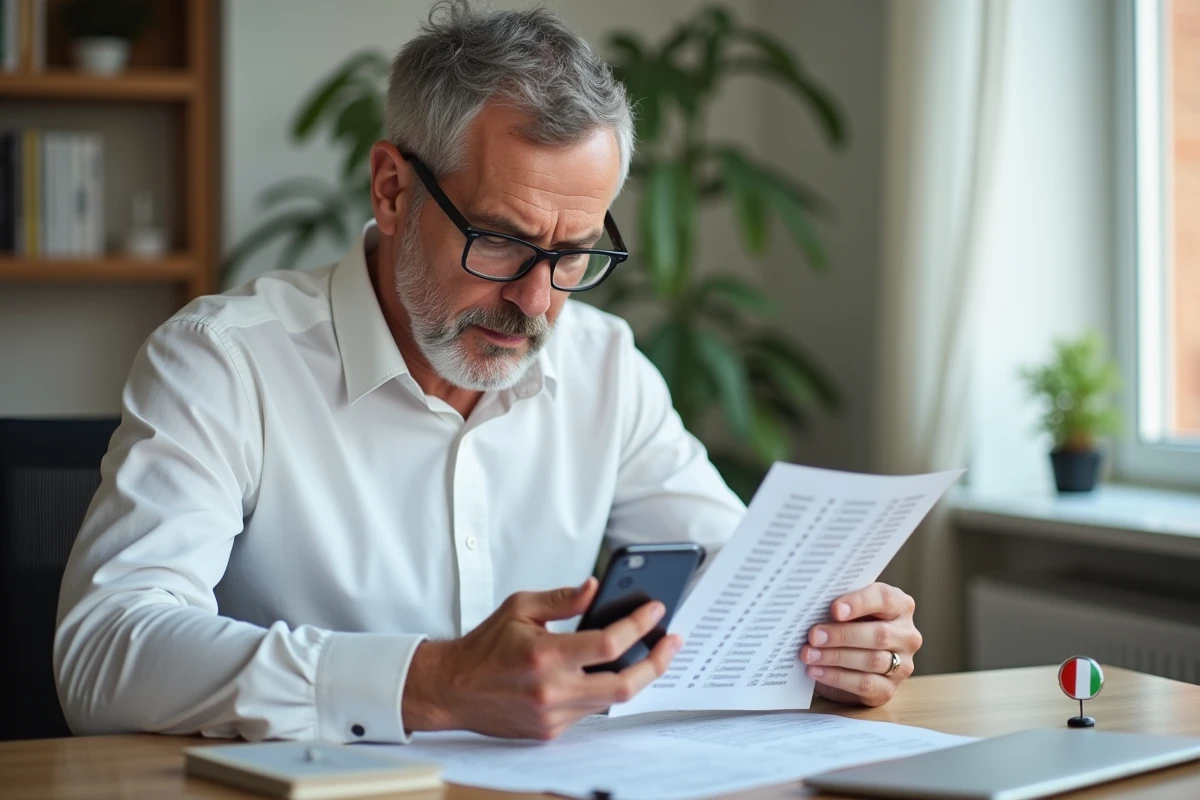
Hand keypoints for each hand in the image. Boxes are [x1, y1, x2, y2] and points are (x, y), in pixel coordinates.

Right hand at [402, 578, 681, 739]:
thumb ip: (562, 599)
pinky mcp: (550, 732)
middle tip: (672, 641)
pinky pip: (591, 711)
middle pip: (624, 684)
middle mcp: (551, 691)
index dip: (638, 625)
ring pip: (611, 700)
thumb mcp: (520, 608)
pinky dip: (604, 690)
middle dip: (656, 662)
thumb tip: (596, 587)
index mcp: (544, 655)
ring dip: (635, 676)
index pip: (608, 643)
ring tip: (650, 653)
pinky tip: (613, 672)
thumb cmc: (485, 646)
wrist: (453, 689)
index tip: (655, 610)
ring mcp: (552, 716)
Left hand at [799, 582, 920, 706]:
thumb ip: (839, 604)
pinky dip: (837, 677)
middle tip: (814, 635)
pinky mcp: (888, 689)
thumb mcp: (847, 610)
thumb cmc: (848, 625)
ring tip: (809, 654)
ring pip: (872, 660)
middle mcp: (907, 635)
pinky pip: (865, 684)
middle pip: (879, 634)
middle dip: (842, 635)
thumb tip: (813, 604)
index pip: (885, 599)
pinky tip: (816, 670)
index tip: (834, 609)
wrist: (849, 661)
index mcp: (900, 606)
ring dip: (835, 657)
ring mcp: (902, 665)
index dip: (859, 603)